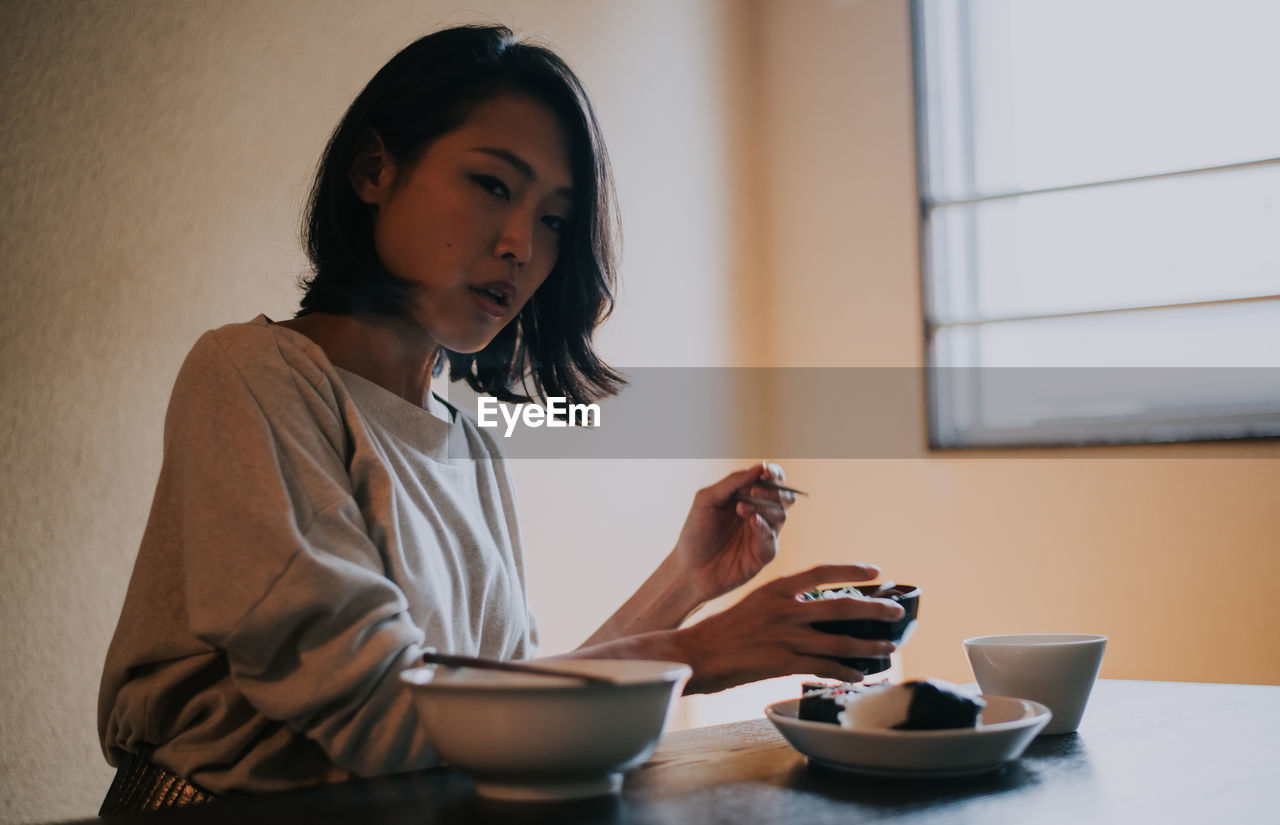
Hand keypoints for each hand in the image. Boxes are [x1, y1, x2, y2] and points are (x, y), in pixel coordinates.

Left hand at [671, 462, 797, 604]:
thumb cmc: (696, 533)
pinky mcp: (763, 554)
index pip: (769, 481)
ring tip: (742, 508)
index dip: (773, 474)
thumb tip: (759, 467)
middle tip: (755, 491)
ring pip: (781, 514)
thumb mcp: (707, 500)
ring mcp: (763, 534)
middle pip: (783, 497)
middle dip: (774, 490)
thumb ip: (732, 483)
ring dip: (765, 507)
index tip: (767, 471)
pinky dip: (764, 528)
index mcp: (746, 497)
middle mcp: (759, 513)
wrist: (689, 569)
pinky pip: (772, 539)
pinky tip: (752, 521)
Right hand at [674, 563, 904, 693]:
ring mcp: (786, 636)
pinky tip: (859, 675)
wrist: (698, 653)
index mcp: (777, 588)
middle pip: (841, 606)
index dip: (852, 570)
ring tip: (889, 648)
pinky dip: (846, 671)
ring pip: (840, 641)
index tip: (876, 571)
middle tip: (896, 612)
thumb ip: (784, 604)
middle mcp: (785, 609)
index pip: (822, 572)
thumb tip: (815, 610)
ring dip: (869, 645)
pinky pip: (824, 667)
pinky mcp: (783, 663)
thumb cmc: (725, 630)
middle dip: (875, 610)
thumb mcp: (755, 604)